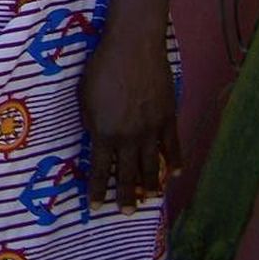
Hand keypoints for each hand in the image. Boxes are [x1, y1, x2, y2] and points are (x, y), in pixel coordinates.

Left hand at [80, 25, 181, 211]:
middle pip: (128, 174)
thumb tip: (97, 138)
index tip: (96, 207)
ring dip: (150, 185)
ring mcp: (152, 130)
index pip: (100, 170)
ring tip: (150, 198)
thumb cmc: (100, 68)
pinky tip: (174, 174)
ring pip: (152, 165)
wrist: (132, 48)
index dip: (98, 190)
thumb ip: (91, 122)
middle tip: (126, 212)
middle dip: (126, 195)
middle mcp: (129, 137)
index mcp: (104, 133)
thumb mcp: (83, 97)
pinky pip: (173, 147)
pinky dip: (175, 162)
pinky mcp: (168, 118)